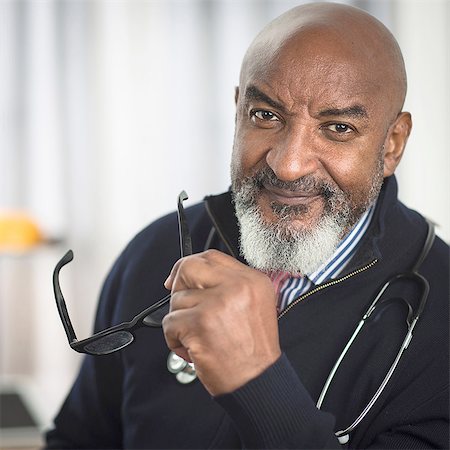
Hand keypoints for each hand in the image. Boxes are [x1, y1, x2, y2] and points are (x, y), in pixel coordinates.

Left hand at [162, 249, 280, 395]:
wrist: (258, 381)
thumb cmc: (253, 349)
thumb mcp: (254, 304)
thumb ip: (227, 285)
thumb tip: (186, 275)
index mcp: (252, 280)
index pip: (211, 256)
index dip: (189, 265)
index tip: (178, 278)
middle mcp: (237, 287)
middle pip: (189, 267)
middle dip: (178, 286)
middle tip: (184, 307)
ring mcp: (218, 303)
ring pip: (176, 299)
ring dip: (180, 321)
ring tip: (199, 336)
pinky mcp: (200, 323)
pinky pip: (169, 322)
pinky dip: (174, 339)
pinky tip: (192, 347)